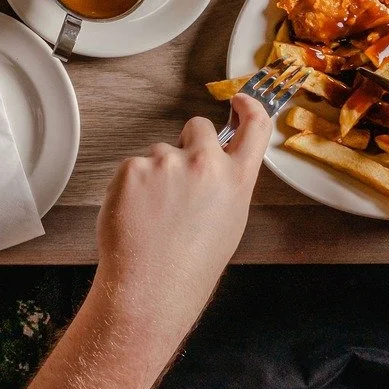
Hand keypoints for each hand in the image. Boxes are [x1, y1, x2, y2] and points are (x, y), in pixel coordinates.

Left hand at [91, 99, 270, 353]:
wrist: (151, 288)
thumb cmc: (190, 265)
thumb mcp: (229, 222)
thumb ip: (226, 184)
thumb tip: (218, 162)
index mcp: (236, 181)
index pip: (255, 127)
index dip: (249, 106)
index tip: (239, 100)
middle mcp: (206, 165)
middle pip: (197, 126)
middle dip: (187, 143)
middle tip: (177, 179)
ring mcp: (167, 163)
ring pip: (160, 152)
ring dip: (156, 173)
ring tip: (155, 215)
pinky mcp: (133, 167)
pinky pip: (133, 166)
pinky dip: (132, 186)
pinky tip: (137, 214)